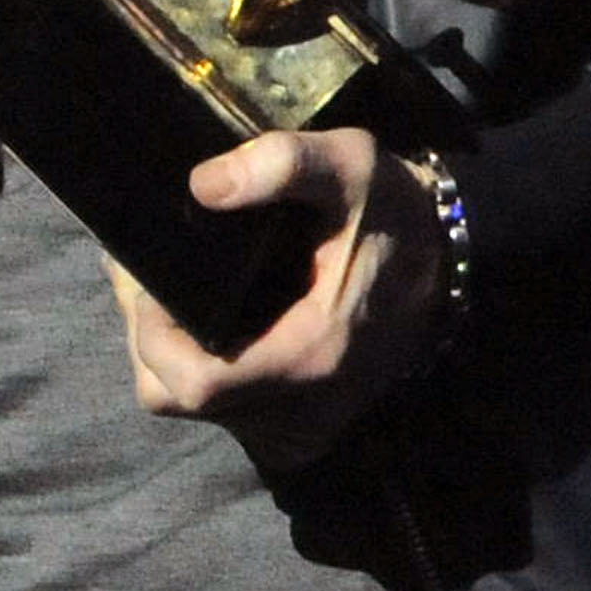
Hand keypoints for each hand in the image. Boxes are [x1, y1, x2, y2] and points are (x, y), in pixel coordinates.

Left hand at [108, 127, 444, 466]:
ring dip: (170, 354)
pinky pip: (228, 415)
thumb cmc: (394, 212)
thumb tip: (201, 186)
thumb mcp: (351, 165)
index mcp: (309, 356)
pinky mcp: (306, 427)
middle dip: (147, 338)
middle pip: (177, 398)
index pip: (192, 382)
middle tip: (145, 274)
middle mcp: (303, 409)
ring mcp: (305, 426)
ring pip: (197, 410)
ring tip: (168, 289)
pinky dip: (206, 372)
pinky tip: (208, 321)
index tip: (142, 274)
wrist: (449, 260)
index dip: (150, 333)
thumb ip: (283, 164)